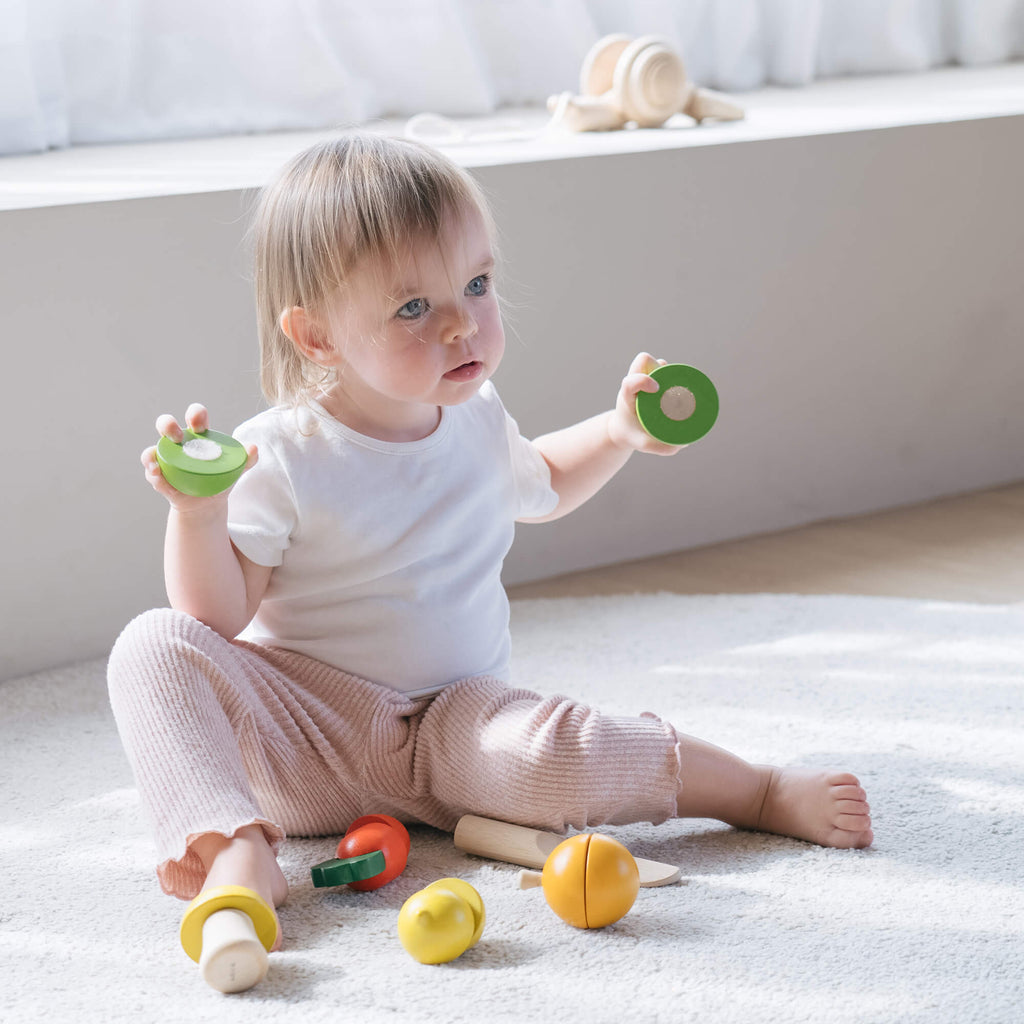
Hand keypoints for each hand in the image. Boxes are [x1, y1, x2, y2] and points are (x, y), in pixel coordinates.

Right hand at [141, 403, 257, 509]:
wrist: (209, 502)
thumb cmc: (221, 477)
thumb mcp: (237, 468)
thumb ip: (247, 458)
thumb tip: (253, 448)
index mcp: (198, 435)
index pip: (195, 417)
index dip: (195, 414)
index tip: (198, 423)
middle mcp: (178, 443)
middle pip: (166, 426)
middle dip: (168, 425)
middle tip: (178, 437)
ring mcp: (167, 460)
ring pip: (152, 451)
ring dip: (151, 454)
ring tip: (156, 462)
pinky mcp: (160, 478)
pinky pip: (152, 474)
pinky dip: (153, 474)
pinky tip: (157, 475)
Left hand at [607, 352, 683, 454]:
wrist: (622, 428)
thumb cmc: (631, 434)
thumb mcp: (643, 444)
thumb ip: (661, 447)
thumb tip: (684, 443)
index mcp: (627, 397)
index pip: (630, 382)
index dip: (642, 380)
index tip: (655, 388)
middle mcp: (634, 383)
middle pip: (644, 362)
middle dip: (659, 369)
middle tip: (670, 387)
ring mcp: (642, 378)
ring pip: (654, 362)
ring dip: (667, 370)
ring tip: (676, 387)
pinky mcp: (651, 378)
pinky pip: (661, 367)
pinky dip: (671, 371)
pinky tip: (680, 383)